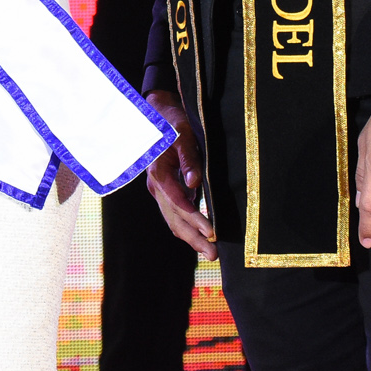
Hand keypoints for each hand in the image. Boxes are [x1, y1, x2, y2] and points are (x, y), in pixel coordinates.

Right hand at [143, 90, 214, 259]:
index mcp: (158, 172)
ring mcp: (160, 191)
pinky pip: (175, 215)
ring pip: (173, 220)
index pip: (177, 202)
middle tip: (213, 254)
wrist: (159, 116)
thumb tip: (193, 182)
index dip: (194, 218)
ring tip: (210, 253)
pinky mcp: (166, 192)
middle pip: (174, 218)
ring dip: (191, 238)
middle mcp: (156, 185)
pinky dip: (187, 228)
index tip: (212, 232)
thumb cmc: (174, 123)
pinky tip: (200, 237)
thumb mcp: (184, 135)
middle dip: (194, 238)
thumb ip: (188, 158)